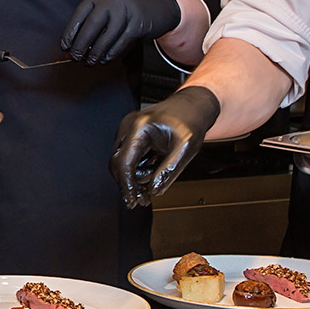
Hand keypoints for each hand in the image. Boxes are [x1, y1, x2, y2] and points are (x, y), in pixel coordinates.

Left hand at [62, 0, 181, 65]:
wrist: (160, 5)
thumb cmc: (129, 8)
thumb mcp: (110, 5)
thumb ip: (94, 19)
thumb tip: (74, 42)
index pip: (80, 13)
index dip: (70, 31)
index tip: (65, 46)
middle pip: (91, 25)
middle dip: (81, 44)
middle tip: (76, 57)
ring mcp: (126, 10)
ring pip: (106, 36)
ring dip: (95, 52)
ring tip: (90, 61)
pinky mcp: (138, 23)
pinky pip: (120, 42)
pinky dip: (110, 53)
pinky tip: (104, 59)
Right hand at [110, 85, 221, 207]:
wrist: (191, 107)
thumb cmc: (189, 121)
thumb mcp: (186, 148)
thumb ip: (168, 170)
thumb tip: (154, 189)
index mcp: (139, 127)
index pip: (124, 162)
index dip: (127, 186)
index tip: (132, 201)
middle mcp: (128, 127)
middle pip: (118, 164)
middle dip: (130, 184)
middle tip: (143, 199)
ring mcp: (127, 130)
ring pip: (122, 163)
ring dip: (137, 177)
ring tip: (156, 180)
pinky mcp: (129, 135)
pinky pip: (128, 158)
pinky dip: (139, 169)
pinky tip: (152, 171)